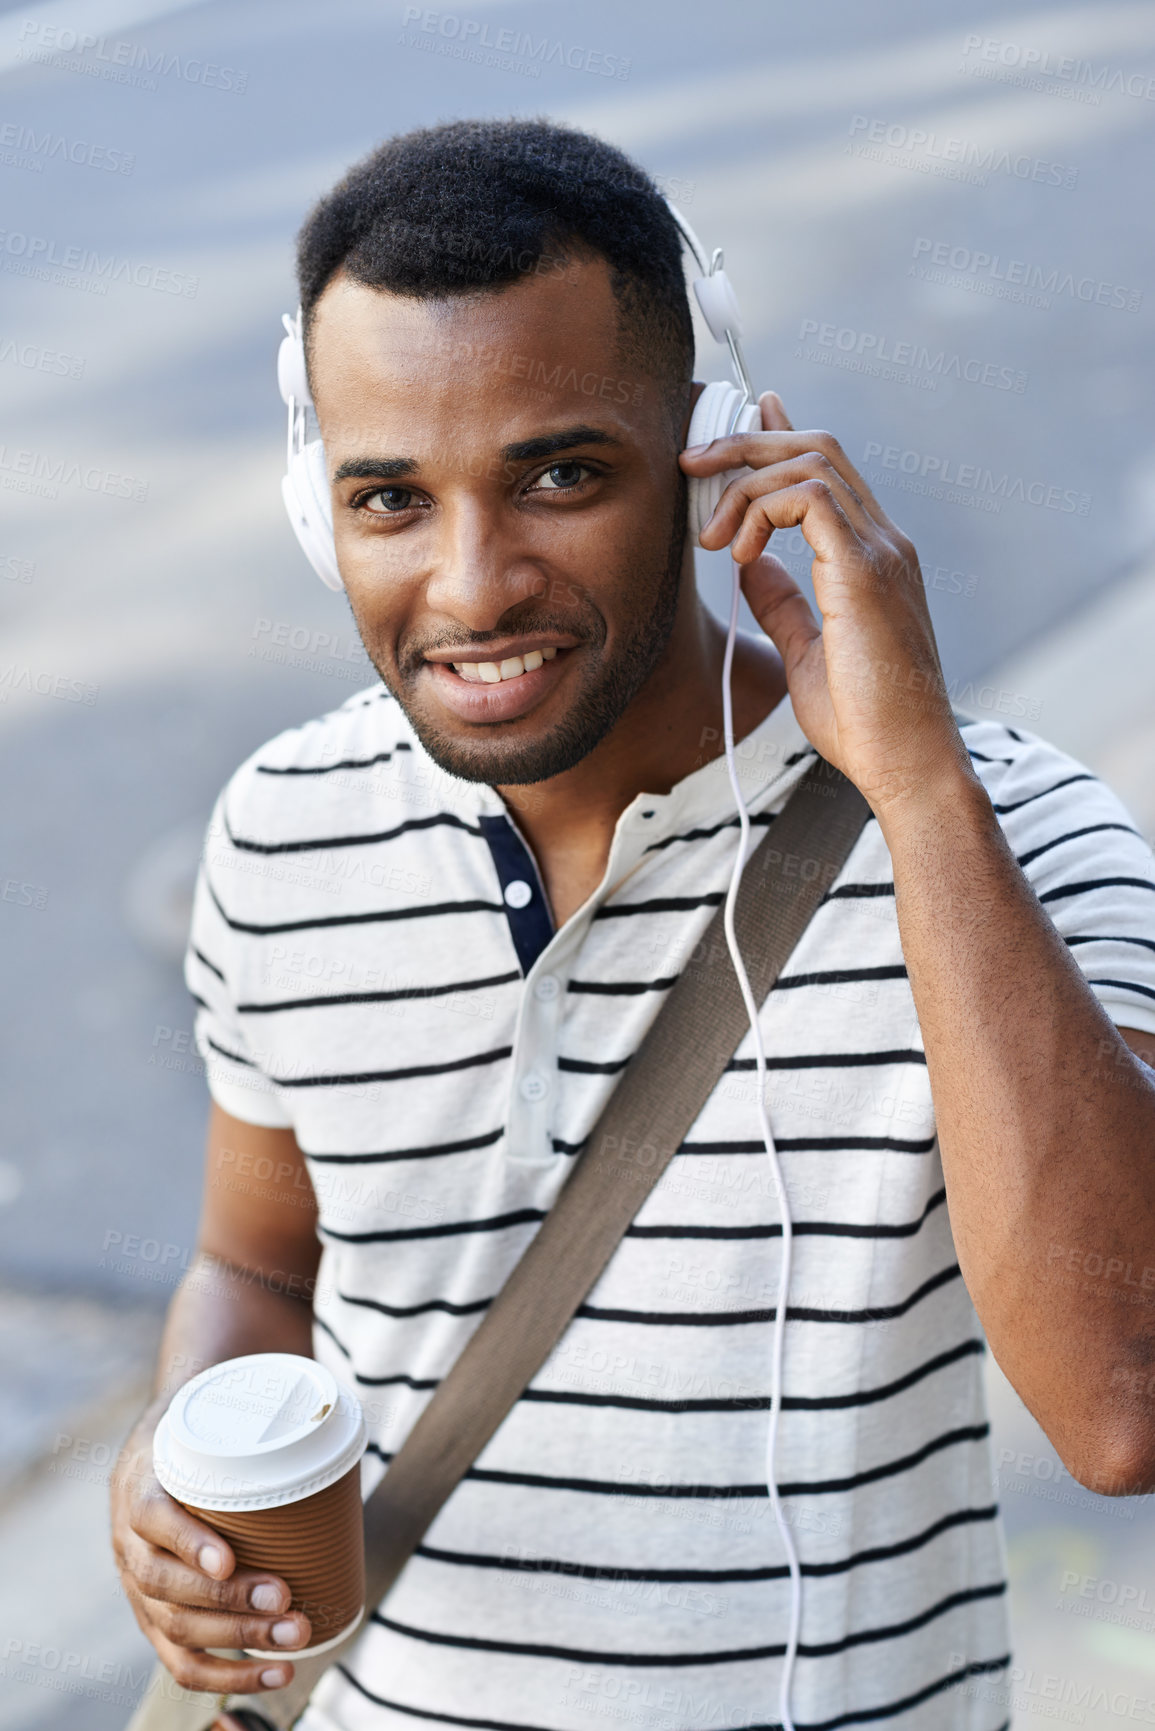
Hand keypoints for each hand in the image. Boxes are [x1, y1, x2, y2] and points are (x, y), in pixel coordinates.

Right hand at [110, 1409, 310, 1697]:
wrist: (150, 1453)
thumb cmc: (196, 1438)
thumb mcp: (205, 1419)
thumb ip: (247, 1423)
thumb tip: (322, 1416)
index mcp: (140, 1487)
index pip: (152, 1518)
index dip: (188, 1544)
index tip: (229, 1559)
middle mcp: (131, 1543)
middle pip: (167, 1584)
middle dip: (229, 1601)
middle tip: (285, 1598)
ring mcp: (138, 1589)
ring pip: (176, 1627)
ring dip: (238, 1639)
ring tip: (293, 1633)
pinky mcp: (155, 1621)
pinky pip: (184, 1663)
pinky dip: (231, 1678)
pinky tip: (277, 1674)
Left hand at [679, 391, 975, 816]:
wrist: (904, 764)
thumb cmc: (863, 724)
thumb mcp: (805, 652)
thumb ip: (782, 601)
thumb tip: (749, 564)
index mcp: (872, 557)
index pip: (827, 468)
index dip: (778, 434)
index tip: (739, 418)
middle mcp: (884, 541)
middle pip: (816, 446)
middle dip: (746, 442)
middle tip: (691, 463)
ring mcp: (881, 550)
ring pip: (812, 459)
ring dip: (745, 479)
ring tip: (710, 531)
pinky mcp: (867, 569)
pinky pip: (810, 496)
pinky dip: (763, 509)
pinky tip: (738, 551)